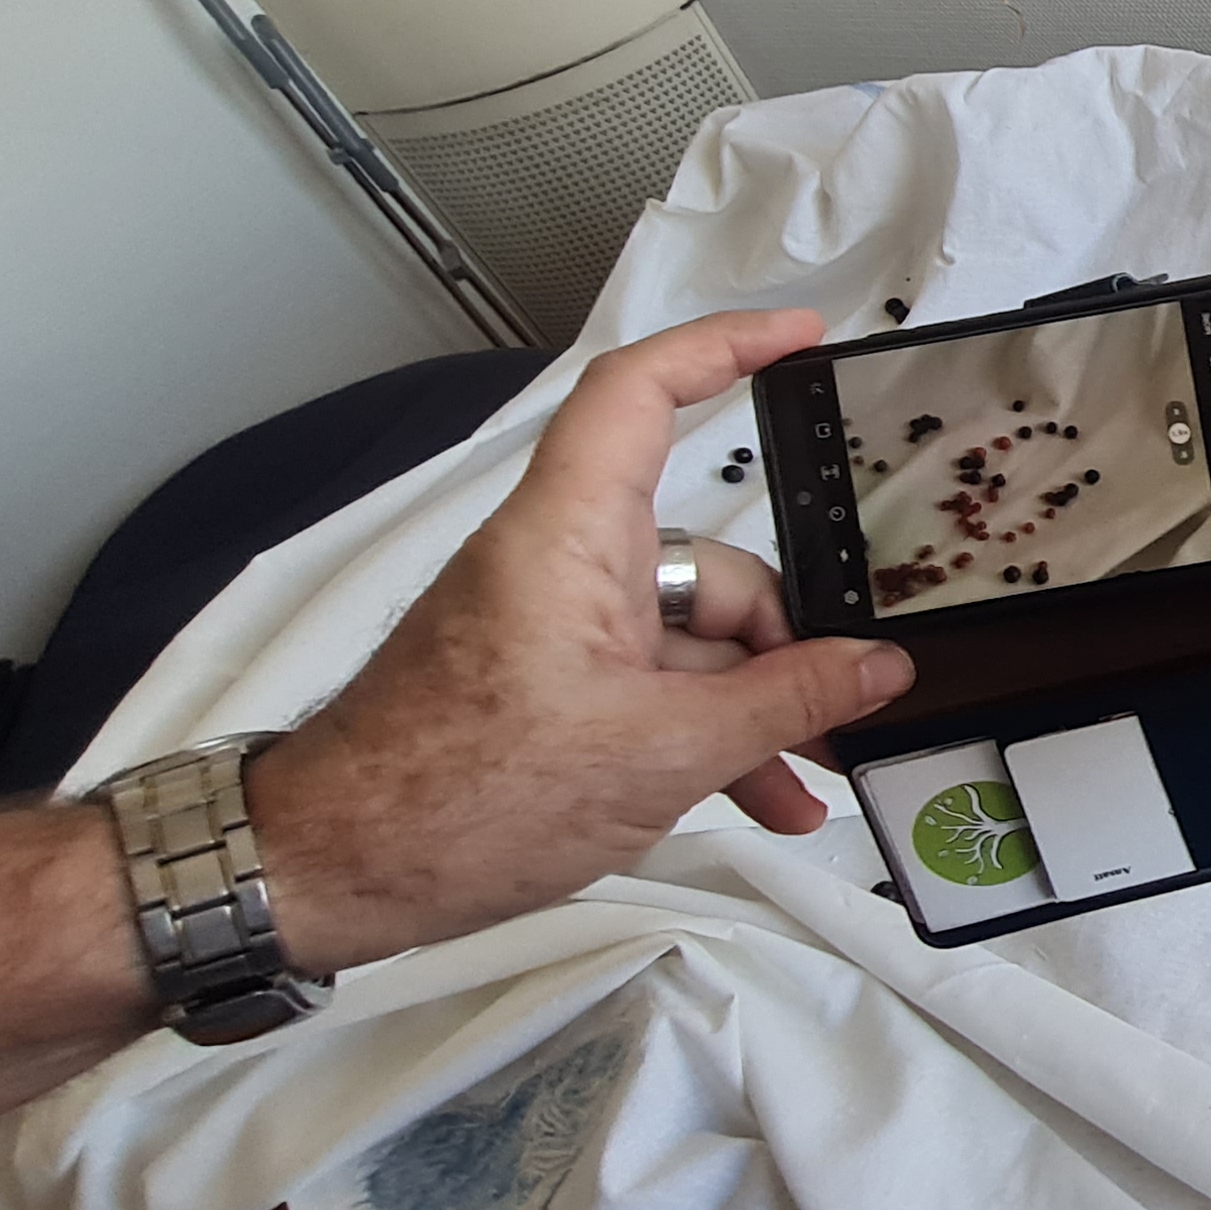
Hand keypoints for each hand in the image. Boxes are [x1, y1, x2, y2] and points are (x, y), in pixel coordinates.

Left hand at [249, 311, 913, 971]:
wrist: (337, 871)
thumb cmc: (452, 799)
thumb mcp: (660, 755)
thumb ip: (784, 704)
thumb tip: (873, 671)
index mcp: (568, 539)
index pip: (640, 392)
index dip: (722, 347)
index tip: (799, 338)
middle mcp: (560, 566)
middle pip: (707, 561)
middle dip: (782, 636)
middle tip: (838, 702)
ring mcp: (554, 630)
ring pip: (689, 639)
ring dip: (753, 709)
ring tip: (803, 778)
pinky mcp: (547, 686)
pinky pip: (654, 686)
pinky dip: (706, 734)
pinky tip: (759, 793)